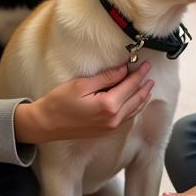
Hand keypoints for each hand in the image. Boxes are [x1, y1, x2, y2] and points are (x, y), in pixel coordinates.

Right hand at [13, 63, 153, 144]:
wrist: (46, 125)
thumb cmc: (59, 103)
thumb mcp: (81, 85)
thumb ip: (105, 78)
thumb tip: (123, 70)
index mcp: (108, 105)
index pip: (130, 86)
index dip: (139, 74)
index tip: (146, 64)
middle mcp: (113, 119)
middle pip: (136, 98)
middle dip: (144, 84)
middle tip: (149, 72)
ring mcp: (110, 127)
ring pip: (134, 110)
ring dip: (142, 97)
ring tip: (148, 85)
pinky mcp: (106, 131)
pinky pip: (127, 117)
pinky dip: (135, 107)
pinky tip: (136, 101)